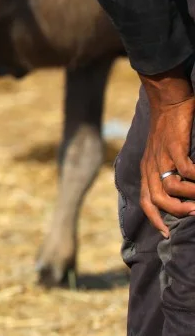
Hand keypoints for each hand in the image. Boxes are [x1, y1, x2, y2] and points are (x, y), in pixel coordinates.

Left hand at [140, 69, 194, 236]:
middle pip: (155, 198)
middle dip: (174, 211)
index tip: (166, 234)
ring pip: (169, 186)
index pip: (145, 200)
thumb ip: (168, 170)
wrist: (167, 101)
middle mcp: (150, 165)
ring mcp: (161, 155)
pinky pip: (186, 168)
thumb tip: (181, 190)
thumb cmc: (168, 129)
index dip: (154, 219)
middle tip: (193, 213)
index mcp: (146, 169)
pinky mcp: (174, 145)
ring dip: (188, 195)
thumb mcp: (162, 153)